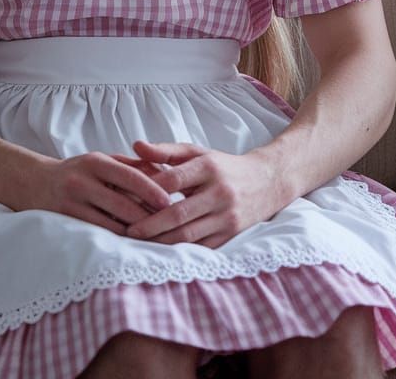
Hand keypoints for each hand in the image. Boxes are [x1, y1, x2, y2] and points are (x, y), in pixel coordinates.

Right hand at [29, 152, 173, 235]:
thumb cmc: (78, 172)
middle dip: (148, 217)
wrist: (35, 183)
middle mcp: (82, 180)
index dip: (152, 191)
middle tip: (169, 227)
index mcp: (95, 162)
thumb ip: (130, 166)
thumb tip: (164, 174)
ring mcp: (71, 203)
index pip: (130, 177)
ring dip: (135, 233)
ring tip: (155, 238)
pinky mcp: (65, 221)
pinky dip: (117, 240)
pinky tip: (131, 243)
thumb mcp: (101, 161)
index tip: (170, 202)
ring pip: (111, 224)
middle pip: (123, 204)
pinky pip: (98, 234)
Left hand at [123, 141, 290, 248]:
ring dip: (162, 241)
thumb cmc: (223, 166)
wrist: (268, 181)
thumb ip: (166, 151)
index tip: (127, 197)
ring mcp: (228, 216)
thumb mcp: (198, 152)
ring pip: (189, 235)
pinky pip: (202, 247)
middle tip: (127, 231)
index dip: (149, 190)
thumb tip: (135, 145)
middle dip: (150, 225)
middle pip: (178, 213)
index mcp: (208, 167)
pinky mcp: (232, 235)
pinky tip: (163, 250)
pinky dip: (181, 250)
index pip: (173, 180)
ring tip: (140, 244)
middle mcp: (219, 192)